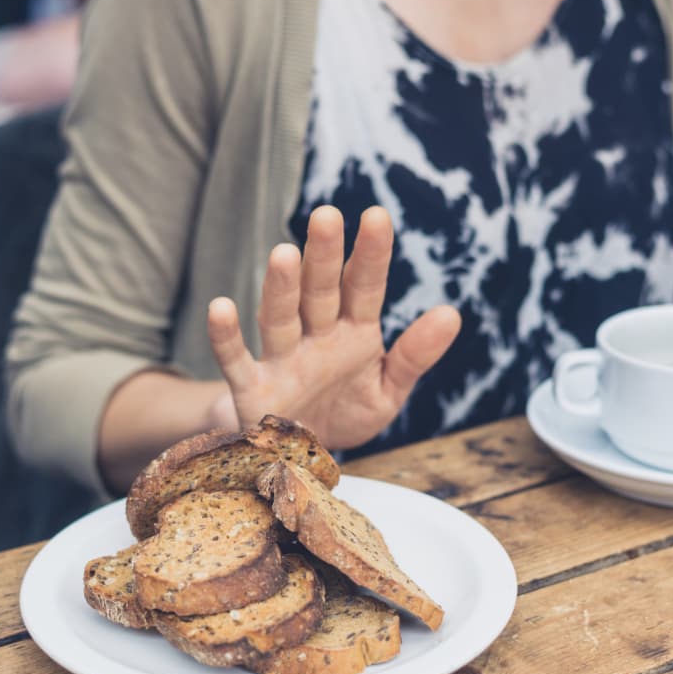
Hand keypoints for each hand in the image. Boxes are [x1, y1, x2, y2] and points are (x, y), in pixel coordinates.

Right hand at [206, 206, 461, 447]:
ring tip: (284, 253)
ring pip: (280, 317)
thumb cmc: (346, 412)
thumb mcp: (388, 390)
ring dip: (281, 287)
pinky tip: (220, 308)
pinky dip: (226, 337)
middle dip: (323, 256)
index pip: (364, 287)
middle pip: (320, 291)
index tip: (377, 216)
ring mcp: (282, 360)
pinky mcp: (253, 390)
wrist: (302, 459)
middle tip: (326, 215)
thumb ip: (415, 355)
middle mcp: (316, 337)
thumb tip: (452, 314)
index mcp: (353, 333)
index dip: (370, 254)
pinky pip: (236, 361)